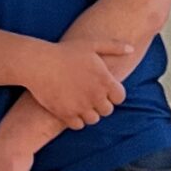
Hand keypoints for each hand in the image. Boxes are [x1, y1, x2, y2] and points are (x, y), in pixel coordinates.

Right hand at [18, 37, 135, 128]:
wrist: (39, 64)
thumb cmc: (65, 52)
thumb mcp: (92, 44)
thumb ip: (114, 47)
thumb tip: (131, 49)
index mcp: (105, 81)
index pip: (120, 97)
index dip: (113, 94)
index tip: (104, 90)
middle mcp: (96, 96)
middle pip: (107, 110)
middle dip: (101, 104)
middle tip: (90, 96)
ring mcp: (81, 106)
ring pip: (93, 119)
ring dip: (89, 113)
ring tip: (81, 103)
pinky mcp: (65, 114)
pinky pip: (78, 125)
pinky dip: (76, 120)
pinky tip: (71, 109)